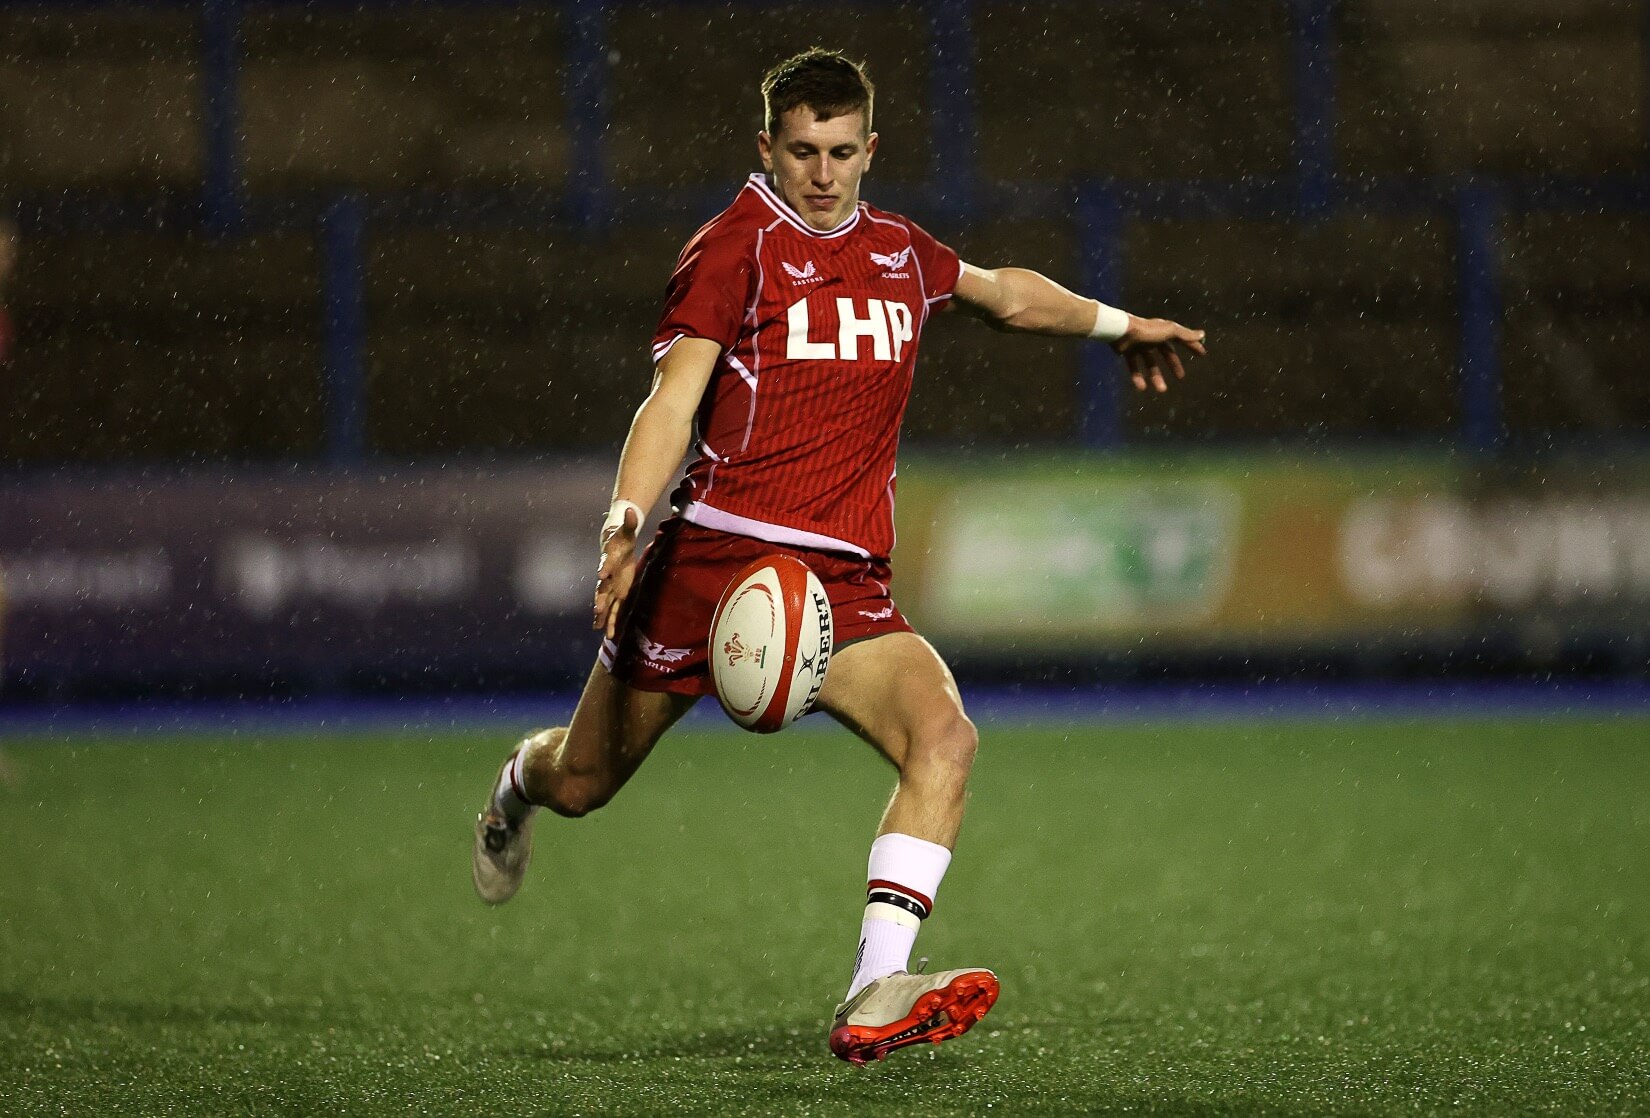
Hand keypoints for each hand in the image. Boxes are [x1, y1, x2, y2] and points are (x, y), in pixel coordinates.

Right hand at [592, 505, 640, 639]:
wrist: (612, 546)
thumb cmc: (620, 538)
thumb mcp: (626, 530)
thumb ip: (629, 522)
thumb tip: (632, 508)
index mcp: (609, 560)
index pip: (606, 564)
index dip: (604, 568)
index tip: (601, 574)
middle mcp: (607, 576)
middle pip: (602, 588)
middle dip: (599, 599)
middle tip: (596, 609)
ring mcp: (610, 586)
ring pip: (605, 602)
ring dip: (602, 615)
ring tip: (598, 628)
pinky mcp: (616, 593)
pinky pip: (612, 609)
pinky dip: (608, 620)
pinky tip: (605, 633)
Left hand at [1113, 317, 1206, 392]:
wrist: (1121, 331)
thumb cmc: (1147, 331)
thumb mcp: (1169, 332)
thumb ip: (1185, 335)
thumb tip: (1203, 334)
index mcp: (1163, 331)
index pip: (1181, 339)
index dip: (1191, 346)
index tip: (1201, 355)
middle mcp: (1152, 337)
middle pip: (1165, 353)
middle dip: (1173, 365)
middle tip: (1181, 377)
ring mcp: (1139, 345)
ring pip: (1150, 363)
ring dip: (1156, 376)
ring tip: (1161, 390)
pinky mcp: (1127, 351)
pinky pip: (1134, 366)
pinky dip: (1138, 377)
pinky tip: (1142, 388)